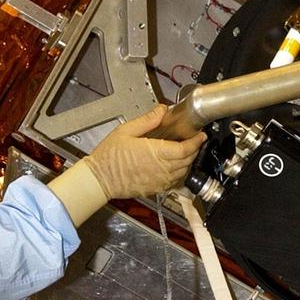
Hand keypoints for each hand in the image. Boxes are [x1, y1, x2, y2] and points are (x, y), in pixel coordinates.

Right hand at [83, 105, 205, 199]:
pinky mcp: (156, 189)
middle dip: (194, 149)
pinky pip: (174, 182)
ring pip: (184, 172)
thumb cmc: (109, 157)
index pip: (185, 148)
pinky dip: (180, 173)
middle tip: (194, 141)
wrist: (99, 179)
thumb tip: (161, 110)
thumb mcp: (126, 130)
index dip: (196, 142)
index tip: (200, 135)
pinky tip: (175, 166)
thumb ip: (147, 120)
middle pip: (188, 160)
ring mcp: (159, 181)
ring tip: (186, 152)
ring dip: (188, 162)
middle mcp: (161, 169)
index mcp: (156, 152)